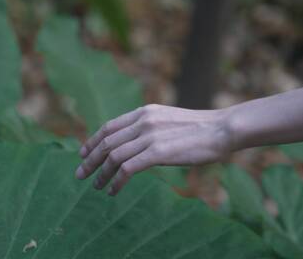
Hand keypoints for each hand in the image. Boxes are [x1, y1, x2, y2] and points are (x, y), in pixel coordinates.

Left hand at [76, 104, 232, 195]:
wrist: (222, 129)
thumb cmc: (199, 129)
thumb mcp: (168, 120)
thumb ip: (150, 127)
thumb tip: (135, 142)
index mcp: (144, 112)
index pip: (109, 126)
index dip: (92, 140)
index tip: (82, 153)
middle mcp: (143, 121)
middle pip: (106, 142)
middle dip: (89, 159)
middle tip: (80, 174)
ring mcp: (149, 136)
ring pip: (113, 156)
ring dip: (100, 174)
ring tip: (96, 186)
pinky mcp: (157, 152)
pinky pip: (127, 169)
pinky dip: (116, 181)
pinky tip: (113, 191)